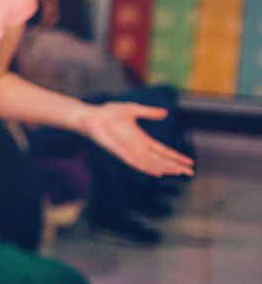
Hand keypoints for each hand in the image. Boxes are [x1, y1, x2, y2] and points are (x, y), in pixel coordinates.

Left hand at [79, 102, 193, 176]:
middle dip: (175, 166)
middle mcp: (138, 148)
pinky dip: (146, 168)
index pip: (163, 151)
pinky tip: (157, 172)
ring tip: (178, 172)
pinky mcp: (120, 152)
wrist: (92, 116)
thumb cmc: (109, 113)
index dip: (176, 157)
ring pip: (150, 163)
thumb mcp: (133, 109)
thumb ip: (149, 112)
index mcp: (142, 140)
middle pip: (160, 160)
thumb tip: (165, 113)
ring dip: (164, 168)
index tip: (190, 163)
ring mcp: (129, 151)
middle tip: (191, 173)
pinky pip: (135, 162)